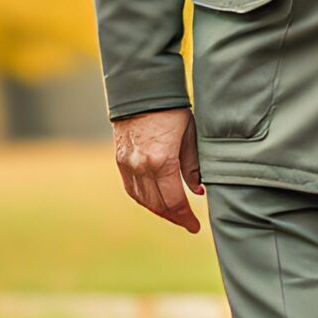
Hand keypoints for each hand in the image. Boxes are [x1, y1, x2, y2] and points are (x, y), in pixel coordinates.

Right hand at [114, 108, 202, 232]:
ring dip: (158, 211)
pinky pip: (131, 188)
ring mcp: (127, 164)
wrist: (142, 91)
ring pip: (142, 199)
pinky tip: (155, 202)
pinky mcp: (120, 159)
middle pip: (157, 204)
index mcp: (162, 161)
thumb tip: (198, 191)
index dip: (186, 217)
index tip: (195, 227)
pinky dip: (143, 199)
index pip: (174, 201)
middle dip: (174, 217)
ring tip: (174, 215)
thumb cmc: (173, 110)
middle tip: (188, 223)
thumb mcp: (190, 135)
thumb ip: (193, 166)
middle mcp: (141, 166)